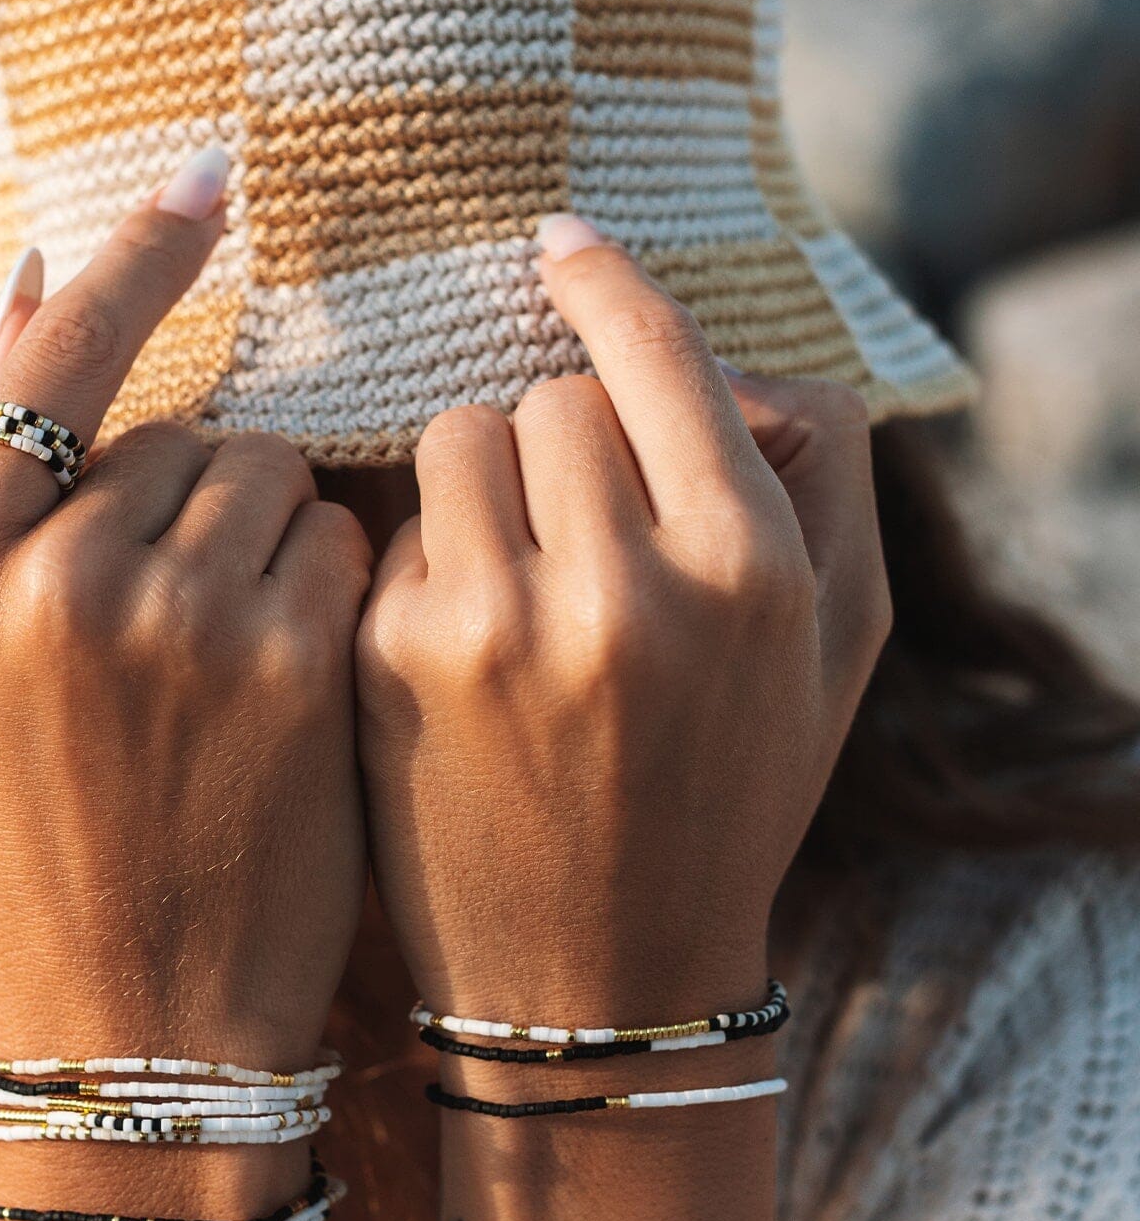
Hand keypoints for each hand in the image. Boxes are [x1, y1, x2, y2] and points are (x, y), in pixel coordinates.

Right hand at [0, 164, 372, 1068]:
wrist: (135, 1007)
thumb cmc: (49, 822)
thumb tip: (35, 270)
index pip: (56, 353)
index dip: (136, 258)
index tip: (203, 176)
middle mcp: (53, 576)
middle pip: (190, 427)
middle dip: (211, 498)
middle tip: (194, 622)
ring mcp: (178, 616)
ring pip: (275, 472)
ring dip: (277, 537)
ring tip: (240, 659)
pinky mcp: (291, 663)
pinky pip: (345, 539)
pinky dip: (334, 586)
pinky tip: (298, 683)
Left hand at [356, 222, 890, 1018]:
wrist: (598, 979)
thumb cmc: (725, 802)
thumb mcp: (829, 659)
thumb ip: (822, 487)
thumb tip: (747, 364)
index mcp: (749, 573)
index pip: (658, 359)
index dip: (607, 283)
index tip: (563, 241)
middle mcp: (622, 590)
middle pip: (554, 395)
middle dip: (563, 437)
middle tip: (574, 519)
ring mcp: (493, 629)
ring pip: (458, 437)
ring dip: (484, 477)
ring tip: (513, 570)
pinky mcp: (390, 667)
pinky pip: (396, 525)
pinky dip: (428, 550)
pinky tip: (459, 633)